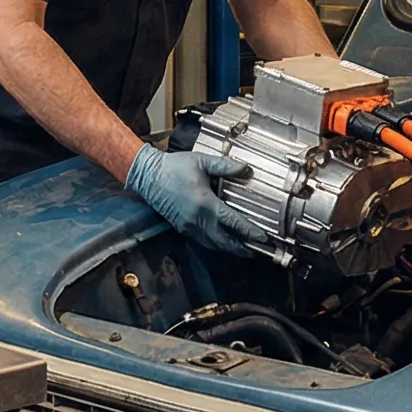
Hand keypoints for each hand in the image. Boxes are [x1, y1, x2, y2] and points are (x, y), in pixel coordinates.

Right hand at [123, 146, 263, 255]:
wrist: (148, 176)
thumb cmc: (175, 167)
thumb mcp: (202, 161)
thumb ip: (226, 166)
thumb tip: (247, 169)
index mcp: (205, 203)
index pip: (233, 222)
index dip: (250, 232)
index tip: (263, 238)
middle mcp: (198, 220)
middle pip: (225, 242)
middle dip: (243, 248)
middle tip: (258, 250)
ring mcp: (189, 226)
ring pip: (214, 244)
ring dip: (230, 248)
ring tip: (245, 249)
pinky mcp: (182, 228)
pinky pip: (204, 241)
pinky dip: (217, 244)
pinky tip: (225, 241)